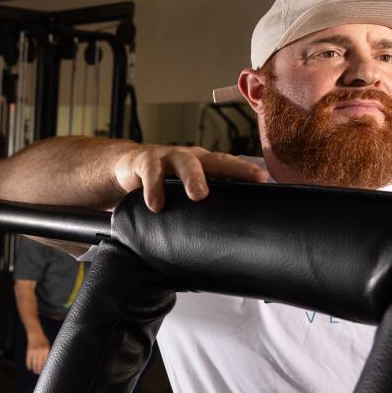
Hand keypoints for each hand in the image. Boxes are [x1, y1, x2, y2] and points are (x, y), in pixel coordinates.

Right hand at [25, 333, 49, 373]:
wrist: (35, 334)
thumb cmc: (43, 341)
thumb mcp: (48, 346)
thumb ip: (48, 354)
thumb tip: (48, 363)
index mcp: (46, 350)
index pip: (45, 361)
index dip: (45, 367)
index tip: (45, 371)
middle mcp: (40, 351)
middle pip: (39, 364)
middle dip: (39, 370)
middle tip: (39, 373)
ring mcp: (33, 351)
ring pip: (33, 363)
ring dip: (34, 369)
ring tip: (35, 372)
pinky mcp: (28, 351)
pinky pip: (28, 360)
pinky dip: (28, 365)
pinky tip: (29, 368)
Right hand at [111, 145, 269, 210]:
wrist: (127, 166)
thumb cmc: (164, 182)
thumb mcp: (185, 190)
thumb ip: (203, 204)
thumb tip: (228, 236)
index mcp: (204, 164)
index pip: (230, 165)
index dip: (246, 170)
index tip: (264, 179)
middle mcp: (190, 158)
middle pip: (214, 161)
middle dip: (231, 170)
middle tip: (250, 182)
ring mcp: (168, 157)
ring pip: (184, 163)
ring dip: (192, 178)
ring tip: (198, 195)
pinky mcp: (145, 161)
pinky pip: (151, 173)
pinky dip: (153, 188)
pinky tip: (155, 204)